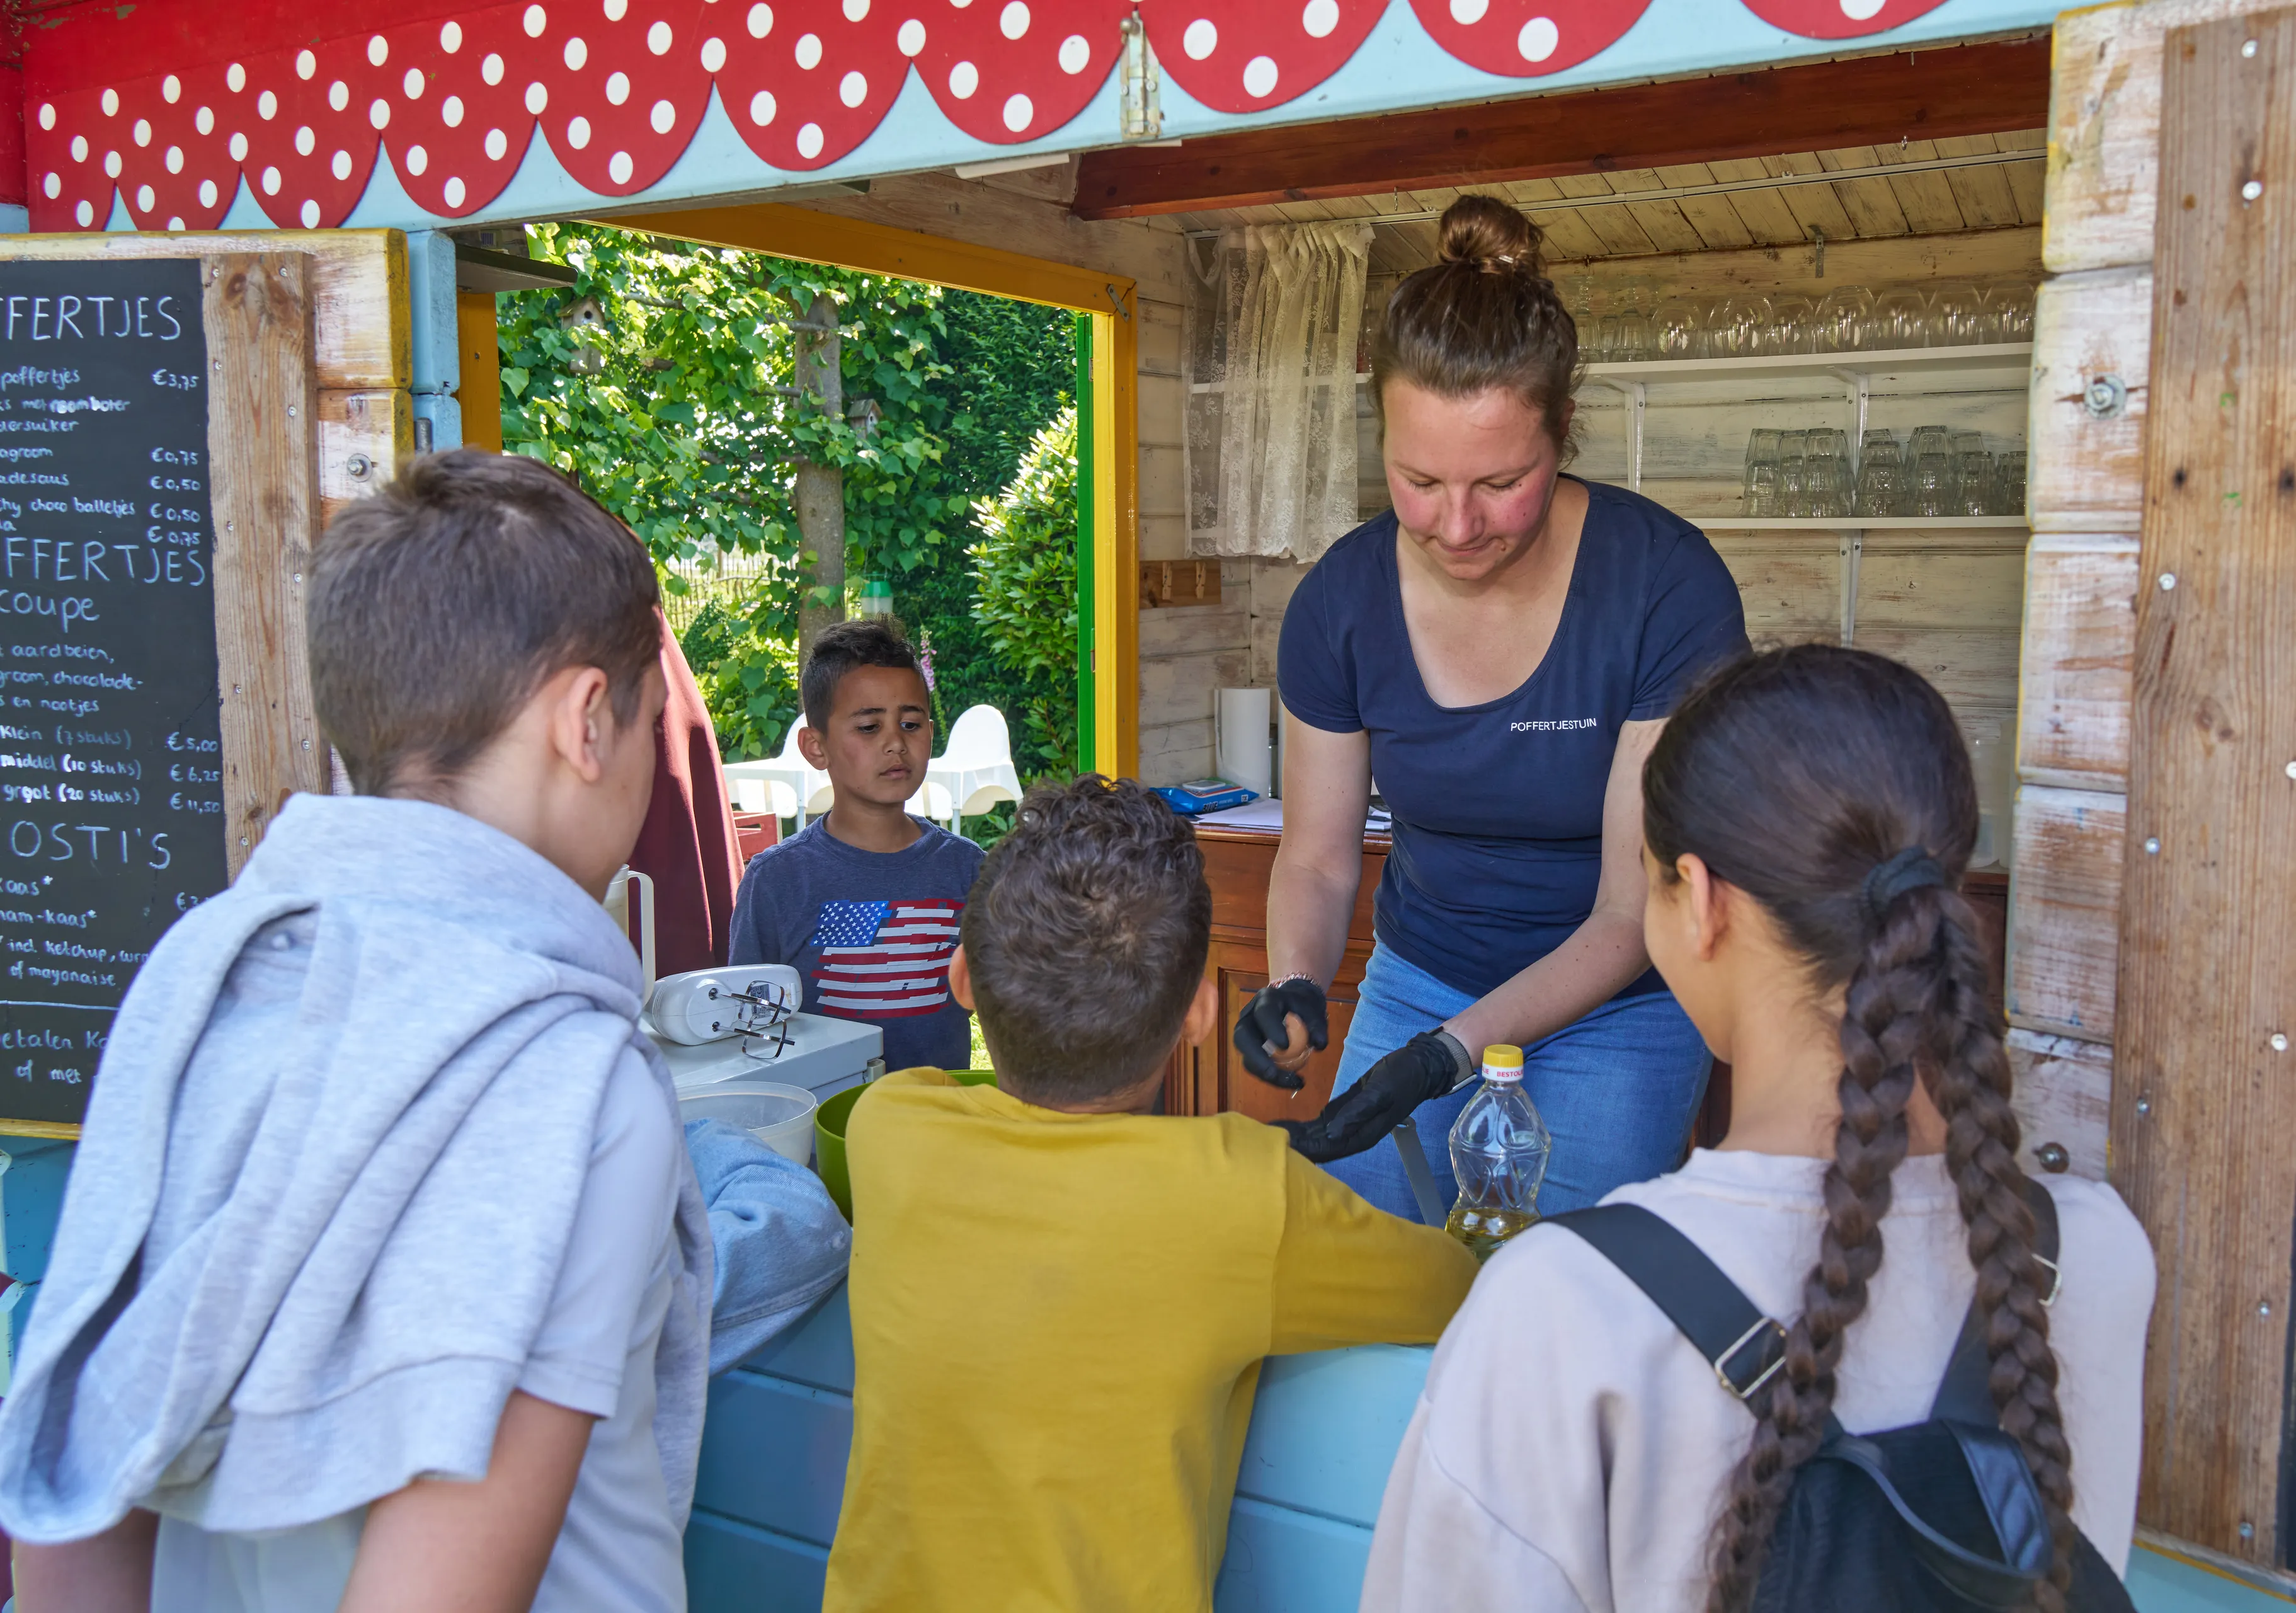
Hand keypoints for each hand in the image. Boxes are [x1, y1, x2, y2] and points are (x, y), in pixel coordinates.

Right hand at [1232, 977, 1328, 1089]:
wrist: (1295, 1006)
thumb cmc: (1303, 1007)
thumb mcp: (1313, 1011)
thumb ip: (1317, 1025)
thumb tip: (1319, 1045)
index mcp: (1266, 1000)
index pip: (1263, 1013)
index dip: (1271, 1029)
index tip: (1285, 1046)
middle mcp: (1250, 1015)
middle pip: (1242, 1037)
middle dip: (1255, 1058)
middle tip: (1272, 1073)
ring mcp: (1247, 1033)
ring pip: (1245, 1056)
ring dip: (1265, 1073)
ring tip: (1290, 1081)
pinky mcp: (1250, 1049)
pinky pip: (1255, 1066)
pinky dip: (1272, 1077)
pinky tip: (1291, 1081)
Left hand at [1274, 1029, 1471, 1162]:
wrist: (1416, 1065)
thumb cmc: (1401, 1078)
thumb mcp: (1379, 1093)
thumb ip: (1356, 1113)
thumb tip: (1332, 1134)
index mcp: (1362, 1134)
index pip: (1327, 1149)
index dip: (1303, 1150)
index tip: (1279, 1149)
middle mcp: (1353, 1134)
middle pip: (1318, 1146)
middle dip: (1293, 1146)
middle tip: (1261, 1143)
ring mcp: (1348, 1123)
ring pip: (1317, 1136)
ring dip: (1295, 1136)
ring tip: (1267, 1136)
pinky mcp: (1344, 1111)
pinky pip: (1320, 1124)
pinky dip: (1304, 1125)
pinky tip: (1286, 1124)